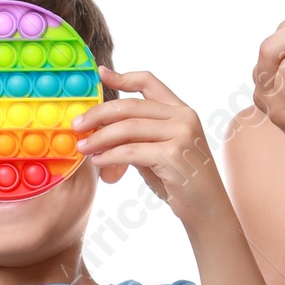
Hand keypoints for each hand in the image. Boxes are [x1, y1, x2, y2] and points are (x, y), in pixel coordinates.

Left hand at [71, 70, 221, 219]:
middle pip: (131, 106)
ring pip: (128, 128)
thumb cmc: (180, 183)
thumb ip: (138, 137)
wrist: (207, 209)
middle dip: (99, 115)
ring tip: (83, 147)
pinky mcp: (174, 154)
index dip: (122, 77)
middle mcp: (184, 116)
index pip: (149, 82)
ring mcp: (181, 133)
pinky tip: (98, 161)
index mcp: (181, 110)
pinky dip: (111, 156)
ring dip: (100, 138)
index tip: (100, 75)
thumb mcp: (158, 152)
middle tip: (77, 125)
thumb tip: (101, 130)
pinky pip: (132, 151)